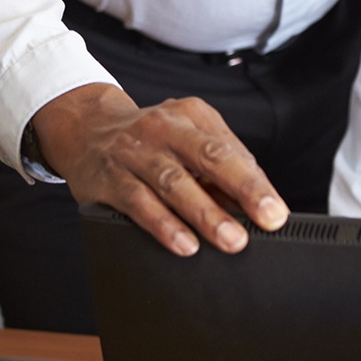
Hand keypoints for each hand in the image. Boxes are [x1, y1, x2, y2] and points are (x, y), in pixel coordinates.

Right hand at [30, 83, 287, 256]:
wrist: (84, 128)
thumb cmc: (150, 139)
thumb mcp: (187, 136)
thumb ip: (219, 165)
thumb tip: (253, 203)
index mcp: (192, 116)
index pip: (232, 150)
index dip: (256, 182)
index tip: (276, 211)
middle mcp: (164, 129)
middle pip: (209, 157)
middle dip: (243, 189)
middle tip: (267, 218)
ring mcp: (134, 152)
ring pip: (174, 183)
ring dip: (206, 214)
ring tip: (231, 240)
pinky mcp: (108, 178)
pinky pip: (139, 203)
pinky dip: (164, 225)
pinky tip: (184, 243)